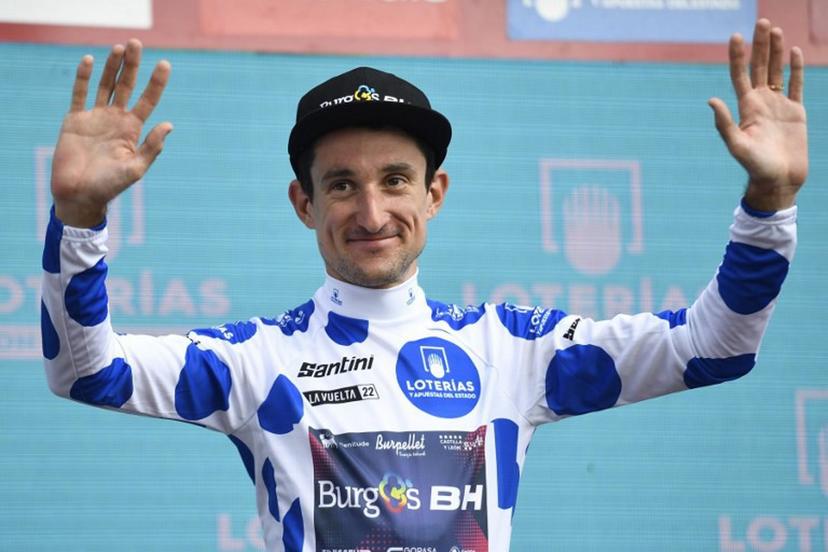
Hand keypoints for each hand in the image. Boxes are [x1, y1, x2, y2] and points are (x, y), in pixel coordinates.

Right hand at [51, 39, 171, 226]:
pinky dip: (83, 77)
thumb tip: (169, 124)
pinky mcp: (75, 120)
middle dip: (133, 66)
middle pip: (127, 86)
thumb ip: (151, 147)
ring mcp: (95, 118)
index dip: (156, 83)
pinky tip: (88, 61)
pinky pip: (79, 94)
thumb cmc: (109, 187)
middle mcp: (115, 120)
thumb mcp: (136, 168)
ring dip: (112, 67)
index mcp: (132, 130)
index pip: (148, 100)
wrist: (79, 196)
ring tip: (120, 47)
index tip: (165, 64)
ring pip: (105, 85)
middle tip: (137, 43)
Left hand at [708, 19, 806, 210]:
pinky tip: (793, 53)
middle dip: (759, 45)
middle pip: (759, 68)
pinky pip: (796, 85)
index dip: (737, 56)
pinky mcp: (796, 112)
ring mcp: (778, 106)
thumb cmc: (756, 167)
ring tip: (775, 30)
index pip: (740, 75)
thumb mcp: (737, 146)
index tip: (736, 36)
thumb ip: (725, 124)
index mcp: (746, 109)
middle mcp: (761, 103)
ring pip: (777, 72)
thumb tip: (711, 100)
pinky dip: (795, 69)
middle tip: (761, 22)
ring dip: (775, 51)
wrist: (779, 181)